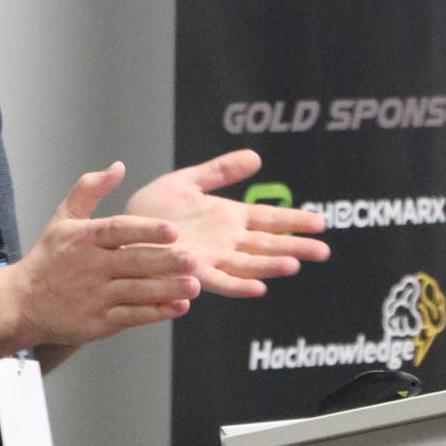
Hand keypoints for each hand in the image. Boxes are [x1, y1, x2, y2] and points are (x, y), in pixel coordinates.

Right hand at [9, 162, 200, 348]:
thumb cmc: (48, 258)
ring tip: (194, 285)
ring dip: (167, 289)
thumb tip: (118, 167)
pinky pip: (132, 316)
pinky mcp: (98, 322)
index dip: (146, 230)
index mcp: (84, 238)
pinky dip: (156, 313)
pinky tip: (177, 306)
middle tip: (193, 258)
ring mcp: (95, 296)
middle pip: (133, 262)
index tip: (172, 230)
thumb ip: (90, 189)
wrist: (22, 303)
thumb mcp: (63, 218)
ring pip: (137, 292)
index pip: (118, 230)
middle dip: (165, 262)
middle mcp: (90, 267)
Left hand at [125, 148, 328, 297]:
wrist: (121, 228)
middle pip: (268, 244)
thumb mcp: (190, 181)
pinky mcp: (194, 270)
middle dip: (295, 247)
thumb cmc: (152, 208)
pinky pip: (220, 280)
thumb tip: (256, 158)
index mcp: (228, 218)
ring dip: (272, 265)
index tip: (320, 223)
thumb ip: (221, 171)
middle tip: (324, 251)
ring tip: (295, 264)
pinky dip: (239, 285)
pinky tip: (260, 287)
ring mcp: (212, 257)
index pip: (269, 219)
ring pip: (250, 263)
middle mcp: (225, 240)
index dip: (294, 221)